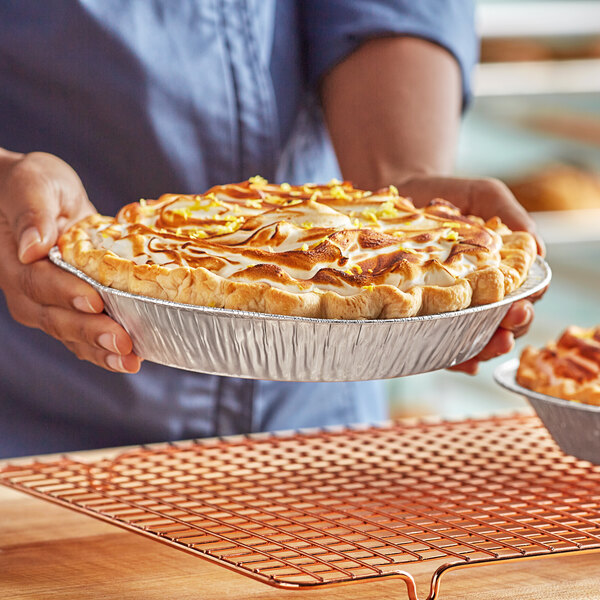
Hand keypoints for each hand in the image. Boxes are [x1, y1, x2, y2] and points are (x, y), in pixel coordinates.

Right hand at [0, 150, 141, 372]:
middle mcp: (26, 288)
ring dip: (100, 350)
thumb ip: (33, 212)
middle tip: (123, 343)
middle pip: (55, 317)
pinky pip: (81, 336)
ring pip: (70, 334)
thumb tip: (32, 247)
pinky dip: (104, 350)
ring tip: (130, 360)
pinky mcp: (67, 308)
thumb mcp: (35, 184)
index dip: (66, 293)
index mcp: (13, 259)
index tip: (95, 300)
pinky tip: (129, 358)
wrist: (41, 197)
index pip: (38, 282)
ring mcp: (46, 303)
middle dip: (90, 332)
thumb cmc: (35, 184)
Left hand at [395, 173, 546, 374]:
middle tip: (508, 324)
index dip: (526, 303)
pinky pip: (442, 342)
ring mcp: (453, 306)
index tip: (522, 304)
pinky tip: (463, 360)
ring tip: (490, 345)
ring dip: (487, 346)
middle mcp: (480, 294)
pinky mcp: (425, 315)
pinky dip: (456, 356)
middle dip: (510, 328)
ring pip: (477, 337)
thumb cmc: (446, 197)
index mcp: (500, 271)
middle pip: (504, 322)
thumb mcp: (483, 195)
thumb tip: (540, 250)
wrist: (400, 195)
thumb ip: (510, 214)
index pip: (523, 295)